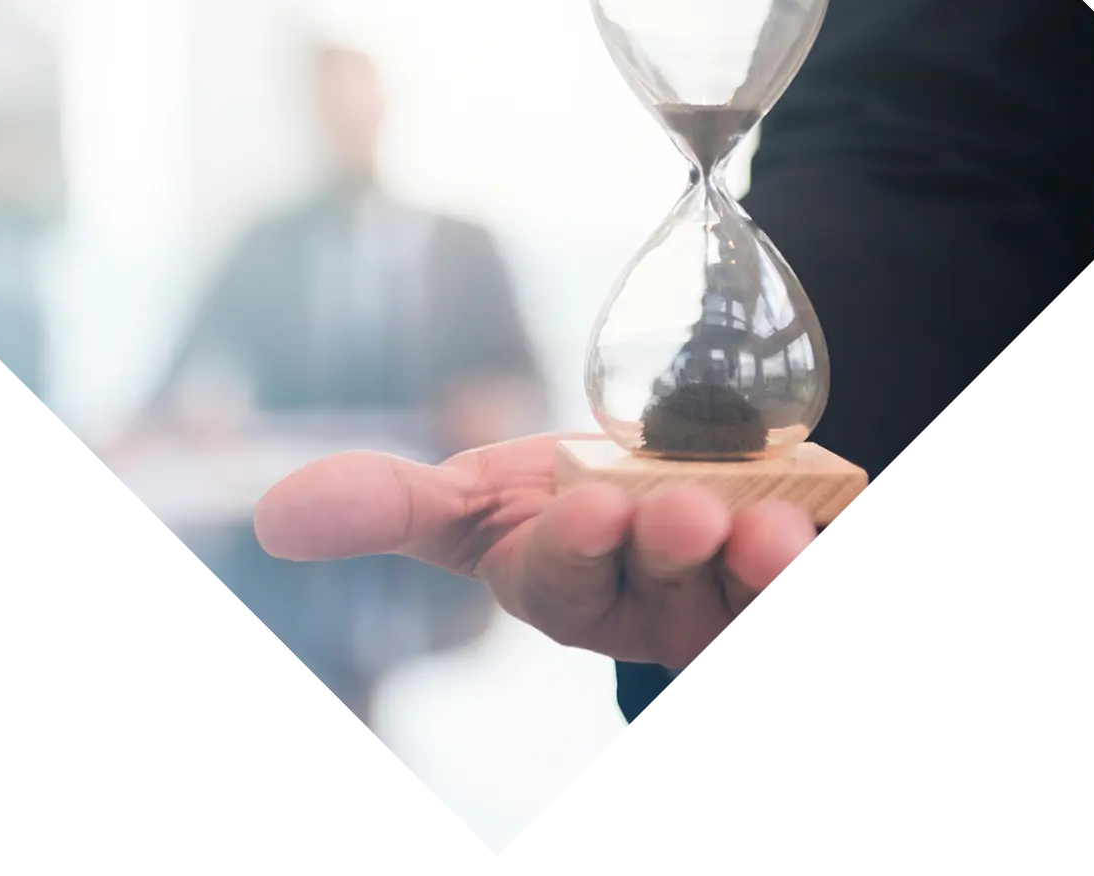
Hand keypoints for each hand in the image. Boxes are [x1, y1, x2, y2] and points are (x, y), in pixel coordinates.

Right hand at [254, 433, 816, 668]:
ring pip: (742, 593)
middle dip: (668, 553)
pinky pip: (815, 576)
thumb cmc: (557, 497)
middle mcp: (645, 610)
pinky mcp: (791, 573)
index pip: (564, 580)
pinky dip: (822, 551)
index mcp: (561, 589)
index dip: (577, 548)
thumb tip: (270, 518)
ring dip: (757, 561)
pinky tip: (823, 521)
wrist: (661, 483)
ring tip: (769, 526)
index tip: (590, 506)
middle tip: (681, 510)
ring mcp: (725, 599)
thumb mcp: (471, 496)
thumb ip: (384, 505)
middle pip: (659, 589)